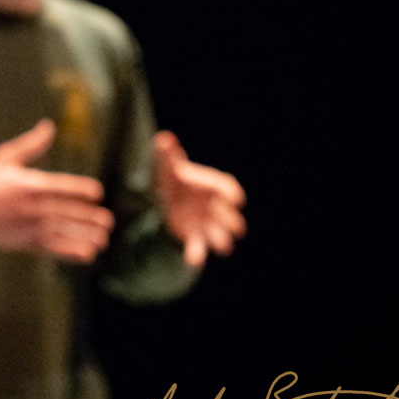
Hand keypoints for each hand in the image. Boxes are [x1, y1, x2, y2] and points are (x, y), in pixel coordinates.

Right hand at [0, 119, 114, 262]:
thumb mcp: (4, 158)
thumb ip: (31, 145)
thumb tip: (48, 126)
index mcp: (31, 185)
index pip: (65, 187)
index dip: (84, 190)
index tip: (97, 193)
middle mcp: (34, 208)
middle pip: (71, 213)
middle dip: (92, 218)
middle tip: (108, 221)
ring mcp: (31, 227)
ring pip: (67, 233)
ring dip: (88, 236)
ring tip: (104, 238)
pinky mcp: (26, 244)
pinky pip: (55, 249)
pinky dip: (73, 252)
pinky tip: (87, 254)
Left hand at [154, 131, 246, 266]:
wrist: (168, 200)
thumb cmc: (175, 180)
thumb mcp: (168, 166)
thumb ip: (167, 155)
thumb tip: (162, 139)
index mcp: (211, 186)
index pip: (227, 188)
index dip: (232, 194)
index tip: (235, 199)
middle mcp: (215, 207)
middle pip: (231, 217)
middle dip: (232, 221)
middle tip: (235, 227)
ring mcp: (207, 225)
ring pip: (221, 237)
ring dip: (222, 241)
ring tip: (222, 246)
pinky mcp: (195, 238)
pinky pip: (199, 248)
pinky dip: (197, 253)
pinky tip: (193, 259)